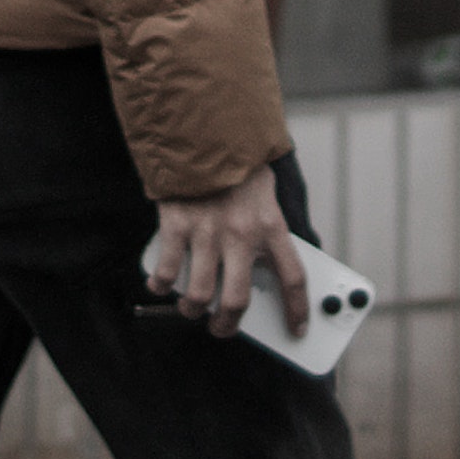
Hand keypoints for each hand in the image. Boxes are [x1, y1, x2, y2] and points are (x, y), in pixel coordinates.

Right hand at [145, 168, 307, 339]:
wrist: (205, 128)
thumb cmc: (238, 165)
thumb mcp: (265, 196)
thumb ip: (264, 232)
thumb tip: (262, 276)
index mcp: (271, 225)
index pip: (292, 278)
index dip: (297, 310)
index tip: (298, 330)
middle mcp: (241, 233)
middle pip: (237, 300)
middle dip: (228, 325)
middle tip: (222, 327)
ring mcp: (207, 231)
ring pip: (199, 295)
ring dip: (193, 311)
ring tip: (192, 309)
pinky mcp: (177, 224)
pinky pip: (166, 270)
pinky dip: (161, 285)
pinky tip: (161, 285)